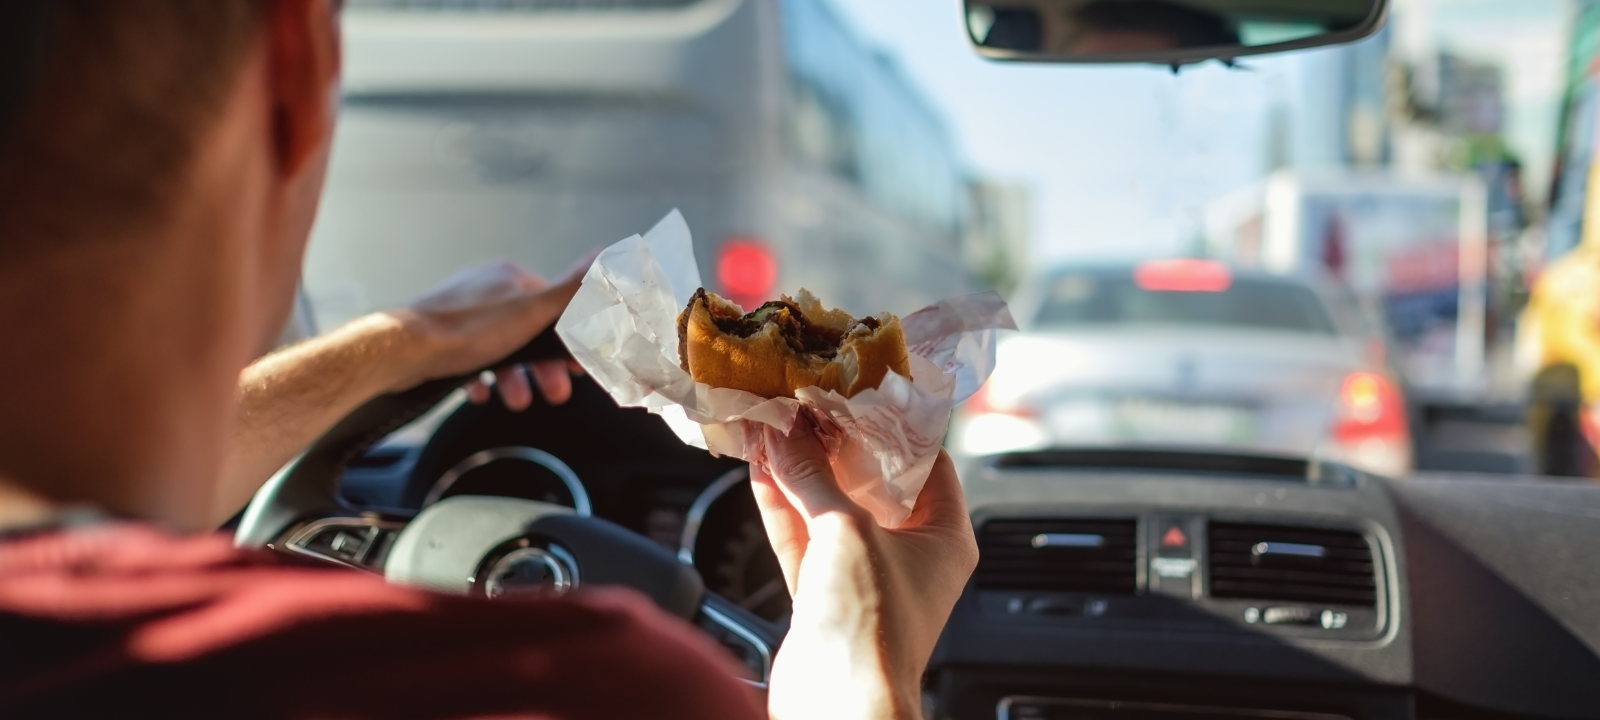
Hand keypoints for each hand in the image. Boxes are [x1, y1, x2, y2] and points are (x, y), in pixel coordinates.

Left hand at [386, 254, 594, 409]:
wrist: (403, 351)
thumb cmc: (466, 330)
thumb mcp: (532, 310)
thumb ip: (570, 289)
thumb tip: (603, 256)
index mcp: (510, 278)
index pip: (552, 306)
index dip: (568, 338)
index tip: (578, 364)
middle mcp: (485, 290)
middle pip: (527, 331)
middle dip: (542, 365)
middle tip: (554, 391)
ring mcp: (461, 313)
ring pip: (499, 347)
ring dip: (514, 377)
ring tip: (519, 400)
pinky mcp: (440, 337)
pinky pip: (470, 358)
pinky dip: (482, 377)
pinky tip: (484, 393)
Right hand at [749, 420, 977, 719]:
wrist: (839, 705)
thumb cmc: (871, 630)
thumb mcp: (847, 531)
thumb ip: (814, 477)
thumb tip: (788, 433)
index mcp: (944, 535)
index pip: (925, 460)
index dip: (892, 422)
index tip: (858, 390)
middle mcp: (908, 553)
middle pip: (870, 481)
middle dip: (833, 442)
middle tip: (805, 401)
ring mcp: (863, 574)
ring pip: (828, 507)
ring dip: (799, 469)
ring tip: (772, 423)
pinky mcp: (823, 594)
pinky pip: (802, 536)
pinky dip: (781, 503)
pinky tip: (761, 467)